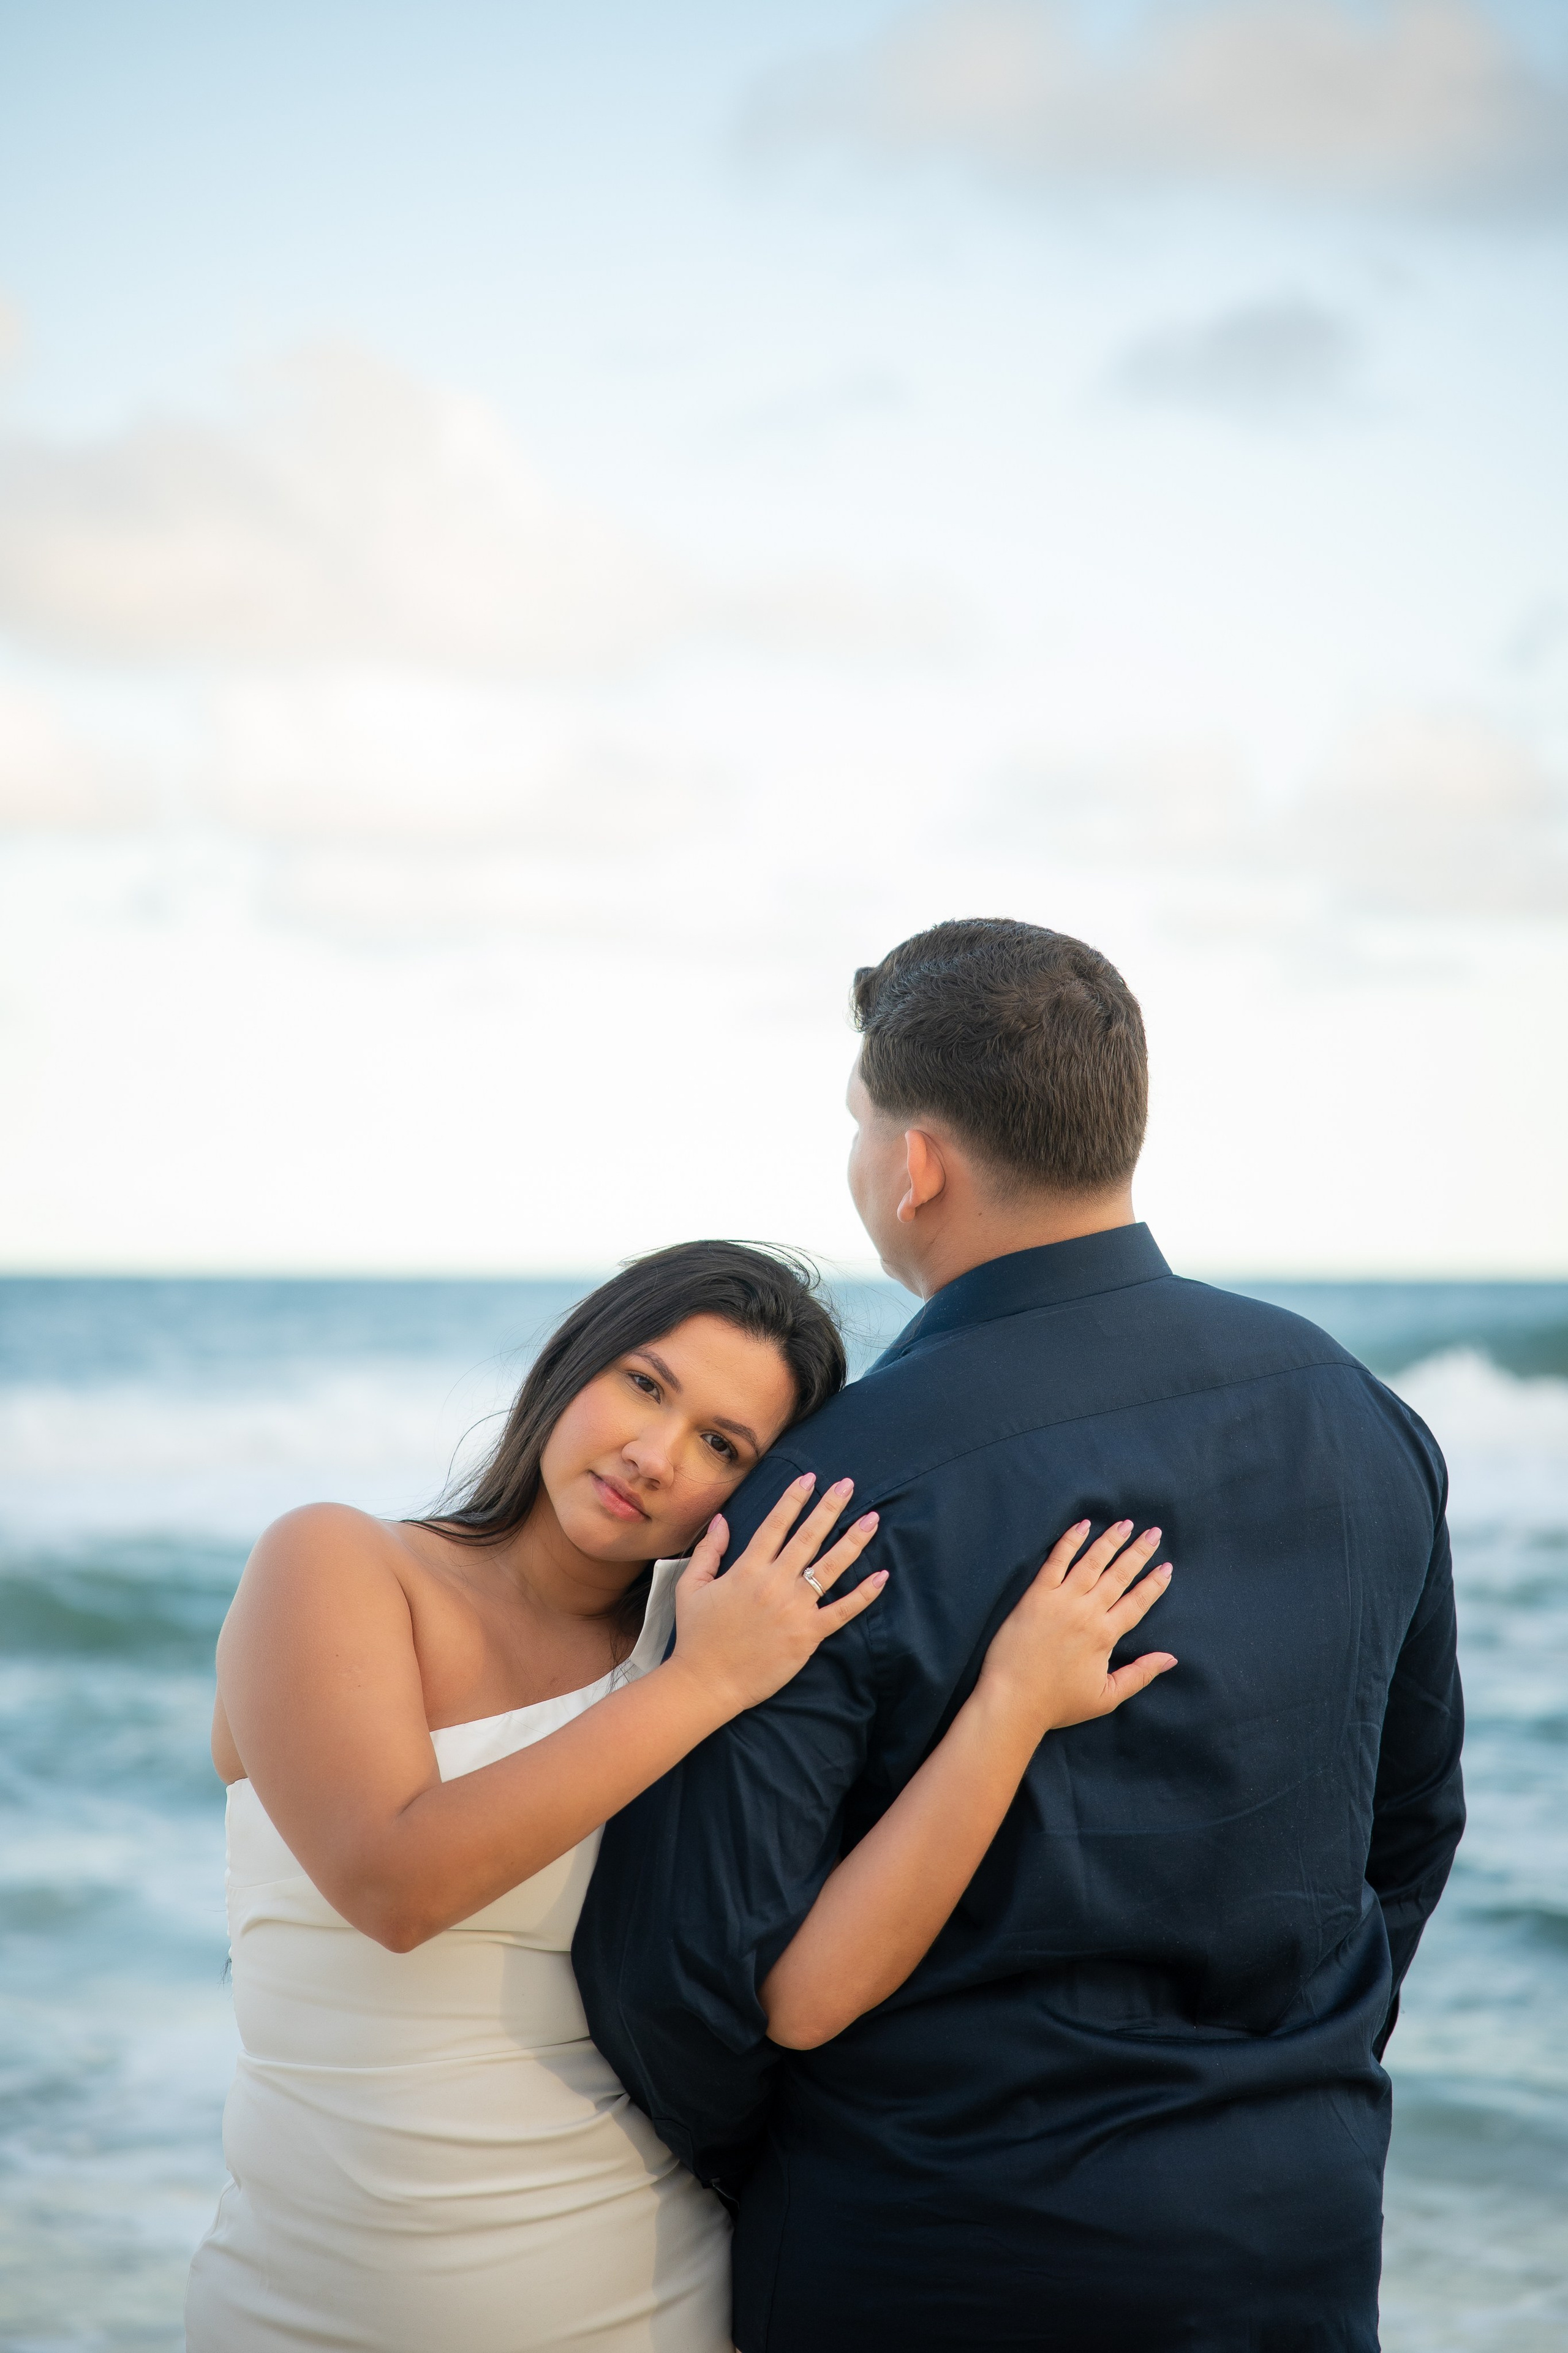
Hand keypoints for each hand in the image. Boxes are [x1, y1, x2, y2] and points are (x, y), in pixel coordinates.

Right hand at [670, 1474, 885, 1718]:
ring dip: (853, 1541)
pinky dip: (863, 1595)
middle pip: (808, 1537)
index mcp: (747, 1569)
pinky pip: (842, 1611)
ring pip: (830, 1568)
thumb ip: (709, 1550)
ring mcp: (794, 1609)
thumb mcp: (691, 1586)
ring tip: (872, 1519)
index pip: (775, 1524)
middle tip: (848, 1485)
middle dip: (830, 1507)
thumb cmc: (696, 1635)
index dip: (794, 1499)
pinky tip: (881, 1576)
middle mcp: (774, 1583)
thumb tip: (722, 1519)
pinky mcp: (808, 1635)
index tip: (810, 1478)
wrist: (706, 1681)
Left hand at [975, 1520, 1174, 1742]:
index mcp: (1105, 1636)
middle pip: (1118, 1576)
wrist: (1013, 1699)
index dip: (1153, 1585)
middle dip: (1138, 1553)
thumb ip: (1140, 1675)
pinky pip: (1056, 1562)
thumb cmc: (1058, 1703)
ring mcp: (1061, 1600)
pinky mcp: (1036, 1595)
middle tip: (1154, 1533)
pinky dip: (1070, 1542)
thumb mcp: (1107, 1697)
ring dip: (1110, 1541)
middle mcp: (1087, 1612)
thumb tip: (1171, 1659)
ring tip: (1125, 1524)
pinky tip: (1081, 1526)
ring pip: (1091, 1563)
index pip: (1136, 1603)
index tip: (1166, 1567)